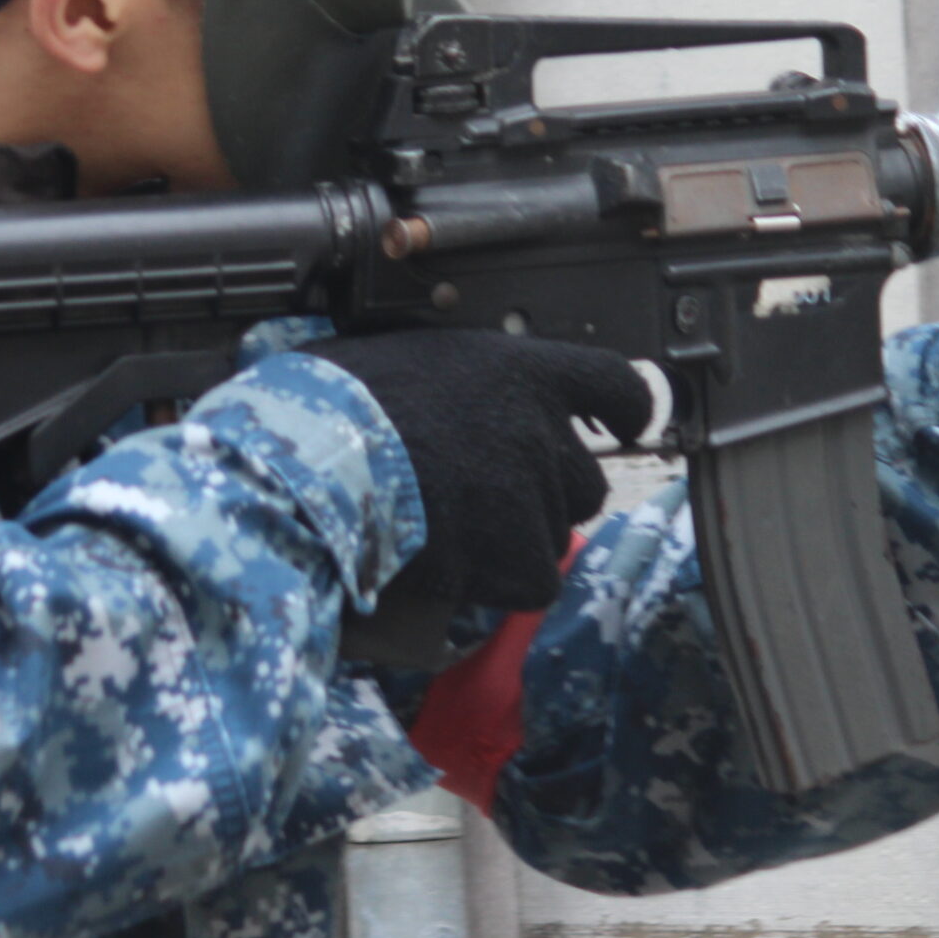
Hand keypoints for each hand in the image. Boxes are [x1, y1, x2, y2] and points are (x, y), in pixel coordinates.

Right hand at [307, 329, 652, 612]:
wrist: (314, 459)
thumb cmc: (336, 399)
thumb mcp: (407, 354)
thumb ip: (458, 377)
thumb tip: (449, 393)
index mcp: (521, 371)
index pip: (614, 384)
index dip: (624, 410)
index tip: (620, 423)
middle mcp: (541, 430)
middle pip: (585, 481)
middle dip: (545, 495)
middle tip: (484, 495)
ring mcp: (532, 495)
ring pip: (555, 535)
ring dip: (516, 540)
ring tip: (453, 530)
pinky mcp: (512, 554)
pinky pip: (531, 582)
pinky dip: (498, 582)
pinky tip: (453, 565)